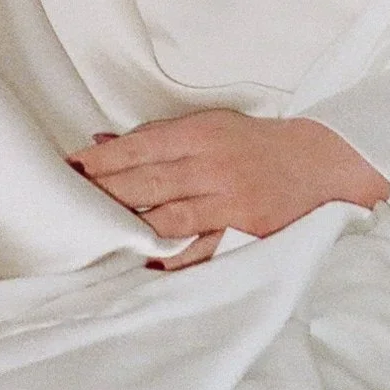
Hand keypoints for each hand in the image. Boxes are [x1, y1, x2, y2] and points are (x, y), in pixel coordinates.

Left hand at [71, 111, 389, 268]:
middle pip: (147, 184)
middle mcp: (213, 166)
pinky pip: (201, 250)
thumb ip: (160, 137)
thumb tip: (103, 142)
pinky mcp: (245, 232)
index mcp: (203, 133)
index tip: (70, 169)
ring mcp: (230, 202)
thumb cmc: (257, 142)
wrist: (322, 162)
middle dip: (104, 195)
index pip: (141, 147)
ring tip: (96, 235)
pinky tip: (145, 265)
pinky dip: (172, 260)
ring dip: (130, 228)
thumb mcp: (212, 125)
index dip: (103, 161)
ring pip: (168, 219)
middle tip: (67, 205)